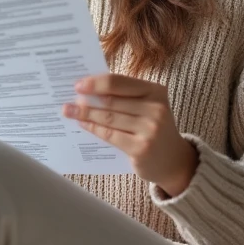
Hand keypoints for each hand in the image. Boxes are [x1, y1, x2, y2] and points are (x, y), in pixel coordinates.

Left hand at [63, 74, 198, 196]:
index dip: (96, 83)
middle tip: (68, 100)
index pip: (120, 82)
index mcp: (156, 91)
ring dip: (85, 114)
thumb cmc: (154, 128)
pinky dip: (93, 128)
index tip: (78, 85)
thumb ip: (125, 97)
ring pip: (109, 117)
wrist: (174, 161)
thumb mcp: (148, 107)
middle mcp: (156, 108)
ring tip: (69, 111)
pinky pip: (110, 134)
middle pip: (111, 101)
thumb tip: (89, 92)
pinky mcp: (141, 148)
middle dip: (87, 100)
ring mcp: (150, 129)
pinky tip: (83, 124)